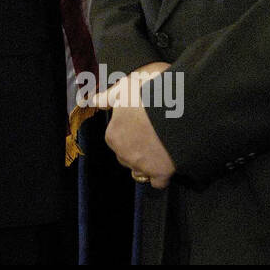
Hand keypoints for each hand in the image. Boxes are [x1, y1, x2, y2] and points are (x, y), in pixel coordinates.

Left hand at [90, 62, 176, 187]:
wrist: (177, 106)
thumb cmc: (148, 95)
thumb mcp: (125, 88)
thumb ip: (107, 97)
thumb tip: (93, 101)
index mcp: (112, 135)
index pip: (116, 140)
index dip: (129, 132)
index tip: (141, 125)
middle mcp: (122, 154)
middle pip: (127, 156)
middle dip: (137, 149)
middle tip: (152, 134)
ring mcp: (141, 165)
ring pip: (140, 170)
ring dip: (147, 163)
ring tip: (161, 147)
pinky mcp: (160, 173)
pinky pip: (158, 182)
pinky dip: (161, 176)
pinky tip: (167, 163)